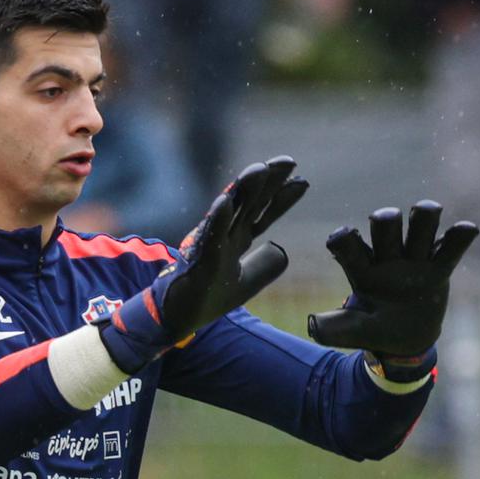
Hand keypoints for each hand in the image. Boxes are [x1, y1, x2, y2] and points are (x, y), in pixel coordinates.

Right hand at [100, 156, 307, 372]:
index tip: (303, 181)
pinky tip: (225, 200)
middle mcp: (223, 236)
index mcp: (235, 240)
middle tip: (288, 160)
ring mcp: (210, 245)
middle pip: (249, 204)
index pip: (263, 214)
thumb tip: (283, 252)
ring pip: (229, 212)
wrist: (176, 318)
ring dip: (243, 190)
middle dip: (268, 182)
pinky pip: (209, 237)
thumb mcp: (245, 283)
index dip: (282, 199)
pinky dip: (218, 218)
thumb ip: (263, 267)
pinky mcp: (198, 261)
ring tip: (259, 168)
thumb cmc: (206, 298)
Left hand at [307, 202, 478, 365]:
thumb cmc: (374, 330)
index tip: (342, 238)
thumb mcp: (354, 332)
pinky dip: (461, 236)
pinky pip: (452, 247)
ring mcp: (414, 259)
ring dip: (424, 215)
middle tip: (387, 222)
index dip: (343, 239)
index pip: (347, 244)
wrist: (406, 341)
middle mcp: (387, 256)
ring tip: (428, 212)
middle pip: (386, 223)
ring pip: (421, 223)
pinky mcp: (440, 267)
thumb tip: (312, 324)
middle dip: (386, 219)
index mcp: (361, 268)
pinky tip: (468, 229)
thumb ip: (334, 329)